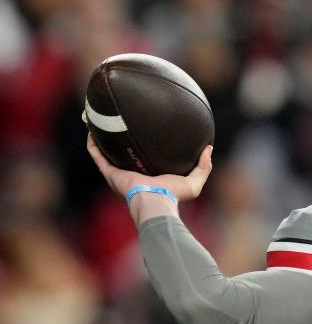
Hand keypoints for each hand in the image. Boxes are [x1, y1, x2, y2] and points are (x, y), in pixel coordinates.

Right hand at [87, 134, 212, 204]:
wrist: (156, 201)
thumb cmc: (173, 195)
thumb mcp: (194, 182)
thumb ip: (203, 167)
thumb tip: (209, 148)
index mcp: (149, 177)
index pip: (144, 162)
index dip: (143, 150)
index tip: (144, 135)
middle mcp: (132, 175)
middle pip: (123, 157)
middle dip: (120, 143)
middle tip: (119, 124)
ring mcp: (119, 174)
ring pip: (106, 154)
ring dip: (101, 140)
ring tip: (99, 122)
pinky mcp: (111, 173)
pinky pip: (97, 155)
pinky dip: (93, 143)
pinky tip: (91, 129)